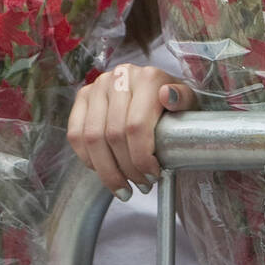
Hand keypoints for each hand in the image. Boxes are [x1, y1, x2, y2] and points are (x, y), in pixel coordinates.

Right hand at [68, 63, 195, 197]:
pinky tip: (104, 171)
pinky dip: (88, 158)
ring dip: (107, 170)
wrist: (158, 88)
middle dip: (127, 169)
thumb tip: (168, 96)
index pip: (135, 126)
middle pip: (113, 135)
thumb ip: (183, 99)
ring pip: (92, 138)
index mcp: (147, 78)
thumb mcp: (189, 101)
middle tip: (141, 185)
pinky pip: (76, 134)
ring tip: (123, 187)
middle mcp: (119, 78)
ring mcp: (97, 86)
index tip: (152, 175)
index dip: (141, 158)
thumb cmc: (175, 103)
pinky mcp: (82, 97)